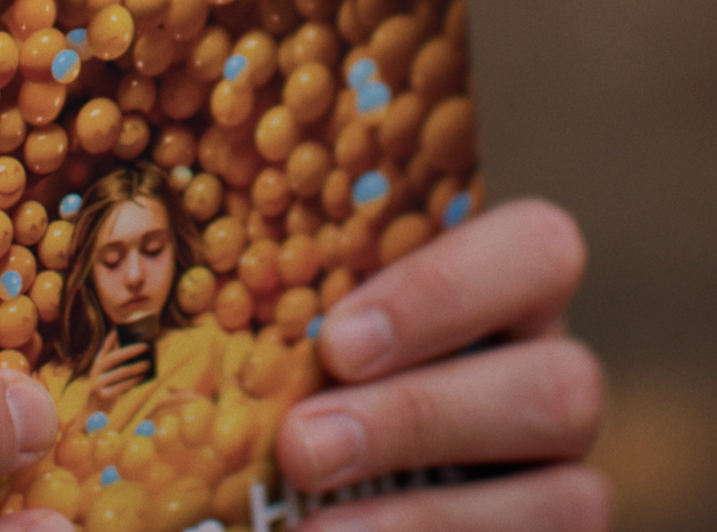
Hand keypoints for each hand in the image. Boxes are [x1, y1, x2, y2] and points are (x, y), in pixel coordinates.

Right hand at [88, 329, 152, 406]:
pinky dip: (133, 381)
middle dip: (130, 351)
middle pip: (114, 358)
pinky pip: (121, 387)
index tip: (123, 327)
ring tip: (148, 363)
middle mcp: (96, 372)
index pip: (106, 347)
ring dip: (135, 367)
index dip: (113, 337)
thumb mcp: (107, 374)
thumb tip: (136, 350)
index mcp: (98, 363)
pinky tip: (143, 377)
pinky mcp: (103, 396)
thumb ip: (118, 362)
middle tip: (145, 346)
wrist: (92, 412)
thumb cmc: (105, 389)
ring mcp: (98, 384)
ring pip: (119, 373)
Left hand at [275, 199, 609, 531]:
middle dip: (422, 419)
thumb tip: (148, 216)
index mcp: (492, 285)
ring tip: (314, 525)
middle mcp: (545, 364)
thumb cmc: (285, 375)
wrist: (305, 479)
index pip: (535, 249)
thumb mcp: (279, 320)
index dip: (446, 293)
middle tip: (301, 446)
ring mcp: (564, 462)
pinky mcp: (565, 522)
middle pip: (559, 377)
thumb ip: (266, 283)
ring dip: (429, 509)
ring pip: (569, 485)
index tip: (336, 340)